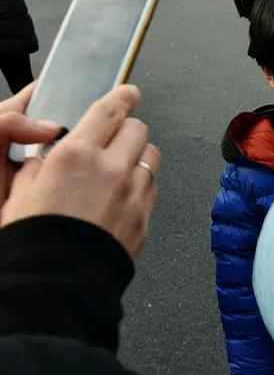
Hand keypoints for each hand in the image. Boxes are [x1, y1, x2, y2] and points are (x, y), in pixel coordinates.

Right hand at [1, 85, 160, 257]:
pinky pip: (152, 187)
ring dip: (138, 155)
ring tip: (119, 168)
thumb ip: (38, 167)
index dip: (122, 96)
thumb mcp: (19, 194)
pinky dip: (141, 184)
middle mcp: (111, 169)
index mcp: (76, 155)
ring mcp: (134, 193)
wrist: (57, 282)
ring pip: (151, 155)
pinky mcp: (145, 216)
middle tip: (112, 140)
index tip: (129, 92)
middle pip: (138, 129)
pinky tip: (122, 196)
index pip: (109, 110)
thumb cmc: (34, 240)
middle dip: (126, 130)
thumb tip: (47, 158)